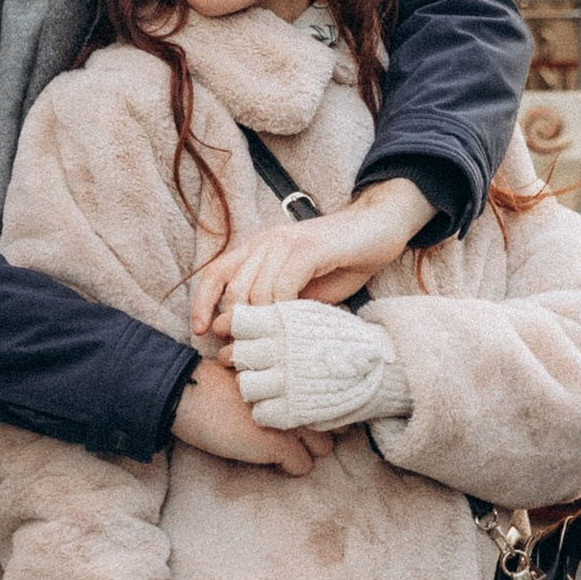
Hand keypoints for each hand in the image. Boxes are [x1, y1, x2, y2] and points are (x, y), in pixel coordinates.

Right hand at [171, 355, 325, 473]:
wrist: (187, 393)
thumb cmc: (212, 382)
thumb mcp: (254, 374)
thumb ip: (278, 384)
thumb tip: (295, 400)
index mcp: (293, 374)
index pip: (328, 397)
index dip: (319, 411)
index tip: (305, 416)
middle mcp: (299, 395)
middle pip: (333, 423)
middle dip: (317, 432)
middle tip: (294, 435)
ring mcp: (292, 420)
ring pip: (324, 448)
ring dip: (306, 451)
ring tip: (282, 448)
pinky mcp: (279, 444)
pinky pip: (303, 466)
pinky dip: (289, 467)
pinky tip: (270, 458)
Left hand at [192, 174, 433, 337]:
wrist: (378, 228)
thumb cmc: (341, 261)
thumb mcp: (301, 288)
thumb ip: (276, 304)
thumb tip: (249, 338)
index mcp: (257, 249)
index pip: (215, 274)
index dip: (202, 303)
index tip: (202, 332)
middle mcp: (265, 242)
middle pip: (233, 290)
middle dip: (237, 326)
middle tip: (247, 352)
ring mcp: (285, 243)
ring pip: (256, 291)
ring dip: (263, 324)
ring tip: (273, 346)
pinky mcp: (307, 248)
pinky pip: (283, 286)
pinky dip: (285, 311)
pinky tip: (295, 325)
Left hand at [231, 296, 413, 435]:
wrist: (381, 366)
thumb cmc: (344, 339)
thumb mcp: (311, 315)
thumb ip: (279, 316)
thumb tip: (238, 318)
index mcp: (284, 322)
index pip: (236, 322)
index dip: (232, 329)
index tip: (237, 335)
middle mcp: (281, 349)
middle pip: (236, 356)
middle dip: (241, 361)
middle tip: (254, 365)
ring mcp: (287, 381)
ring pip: (245, 386)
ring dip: (252, 387)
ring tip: (266, 387)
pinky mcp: (294, 409)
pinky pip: (261, 413)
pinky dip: (266, 412)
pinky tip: (277, 405)